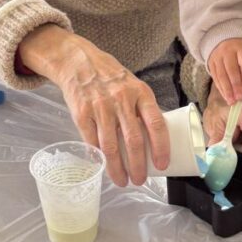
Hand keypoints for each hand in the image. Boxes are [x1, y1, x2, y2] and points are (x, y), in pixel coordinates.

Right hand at [19, 25, 167, 186]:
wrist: (78, 61)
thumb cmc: (111, 77)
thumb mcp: (133, 85)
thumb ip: (141, 108)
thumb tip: (153, 140)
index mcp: (140, 93)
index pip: (156, 124)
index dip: (161, 147)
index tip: (162, 165)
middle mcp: (122, 99)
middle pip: (134, 140)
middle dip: (138, 166)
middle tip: (140, 180)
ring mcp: (100, 106)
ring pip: (111, 146)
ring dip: (117, 168)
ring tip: (122, 180)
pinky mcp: (82, 113)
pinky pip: (92, 141)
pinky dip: (98, 158)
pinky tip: (102, 166)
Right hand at [207, 38, 241, 104]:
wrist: (226, 39)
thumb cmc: (240, 52)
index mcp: (241, 49)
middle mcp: (228, 51)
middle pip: (231, 70)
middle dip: (235, 86)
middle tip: (239, 98)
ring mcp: (217, 57)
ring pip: (221, 75)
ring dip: (226, 89)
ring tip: (231, 101)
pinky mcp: (210, 62)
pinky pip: (215, 77)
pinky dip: (220, 88)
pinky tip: (225, 96)